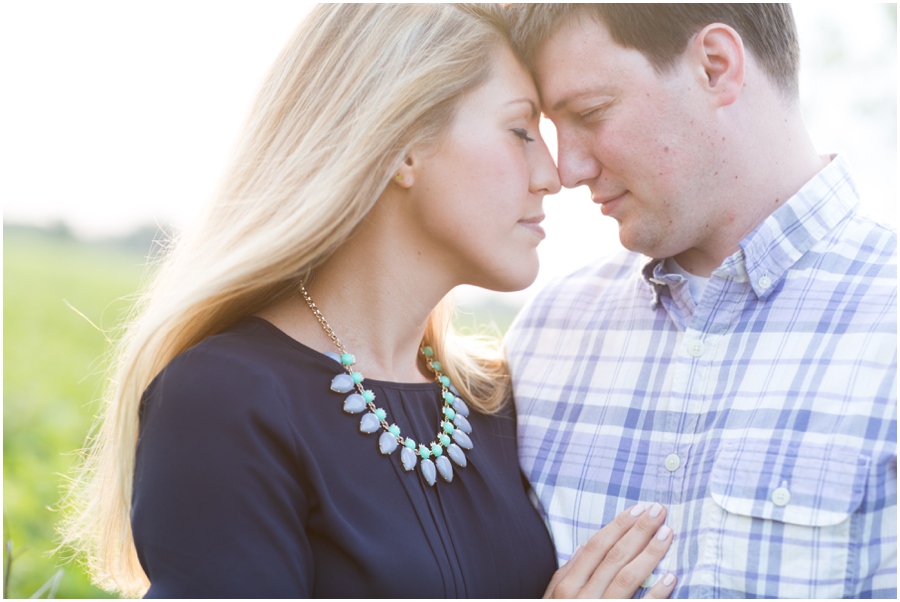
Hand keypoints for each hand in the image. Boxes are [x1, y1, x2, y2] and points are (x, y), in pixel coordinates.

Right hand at [543, 503, 675, 598]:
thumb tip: (582, 548)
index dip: (618, 526)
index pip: (595, 548)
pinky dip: (657, 594)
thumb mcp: (552, 600)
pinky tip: (671, 577)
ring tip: (667, 534)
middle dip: (638, 531)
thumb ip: (566, 576)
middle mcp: (580, 598)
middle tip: (659, 511)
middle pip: (613, 557)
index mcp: (565, 587)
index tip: (638, 509)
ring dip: (649, 554)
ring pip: (626, 578)